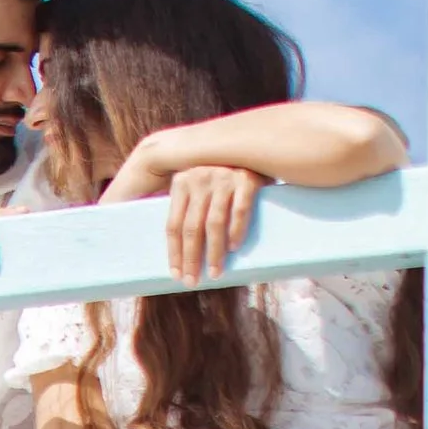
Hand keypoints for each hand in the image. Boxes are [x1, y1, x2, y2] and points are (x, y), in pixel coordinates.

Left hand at [161, 163, 266, 282]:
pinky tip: (235, 248)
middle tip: (193, 281)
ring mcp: (223, 178)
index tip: (176, 274)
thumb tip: (178, 247)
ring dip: (214, 252)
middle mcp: (199, 179)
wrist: (255, 147)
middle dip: (191, 258)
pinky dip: (237, 231)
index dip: (174, 252)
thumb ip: (187, 207)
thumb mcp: (198, 184)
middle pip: (191, 228)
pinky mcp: (247, 179)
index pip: (173, 224)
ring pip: (214, 223)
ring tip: (216, 272)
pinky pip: (240, 210)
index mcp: (181, 182)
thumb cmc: (221, 177)